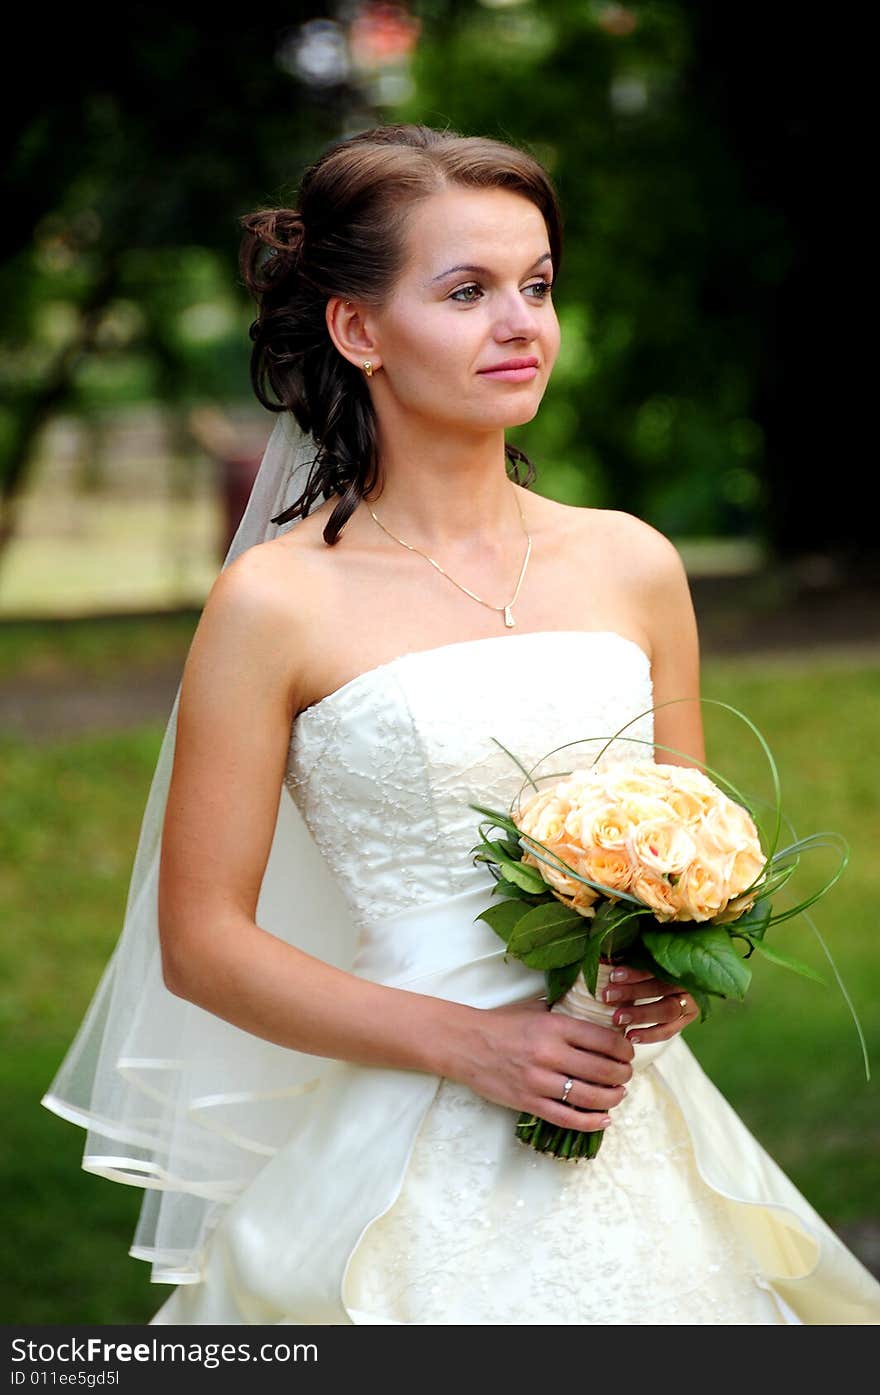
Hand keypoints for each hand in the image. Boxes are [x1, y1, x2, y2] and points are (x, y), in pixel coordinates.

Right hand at [457, 995, 633, 1133]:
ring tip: (618, 1094)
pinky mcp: (529, 1103)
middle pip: (603, 1070)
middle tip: (626, 1074)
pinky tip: (604, 1119)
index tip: (628, 1052)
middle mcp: (550, 1054)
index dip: (624, 1049)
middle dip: (623, 1075)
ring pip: (590, 1097)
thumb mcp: (536, 1009)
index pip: (604, 1041)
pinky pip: (568, 1118)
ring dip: (613, 1098)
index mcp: (554, 1026)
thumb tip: (599, 1023)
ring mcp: (539, 1082)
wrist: (465, 1044)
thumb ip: (565, 1016)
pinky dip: (591, 1121)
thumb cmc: (501, 1023)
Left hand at [601, 966, 698, 1042]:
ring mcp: (690, 1002)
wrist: (674, 978)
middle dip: (632, 992)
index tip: (613, 975)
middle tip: (608, 996)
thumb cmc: (650, 964)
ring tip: (617, 1018)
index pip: (657, 966)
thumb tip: (605, 958)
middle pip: (661, 987)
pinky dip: (650, 1035)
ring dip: (640, 1015)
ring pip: (667, 1010)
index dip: (635, 972)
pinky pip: (669, 1030)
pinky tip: (630, 1037)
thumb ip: (632, 957)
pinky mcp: (685, 1019)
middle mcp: (688, 981)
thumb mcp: (644, 956)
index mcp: (679, 960)